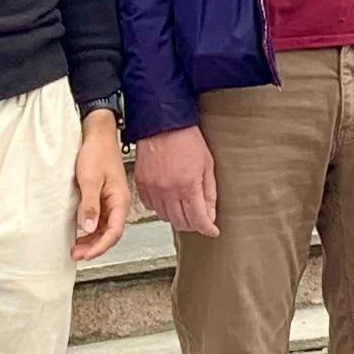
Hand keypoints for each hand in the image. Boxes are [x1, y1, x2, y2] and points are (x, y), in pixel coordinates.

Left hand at [71, 108, 131, 263]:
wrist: (97, 133)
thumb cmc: (97, 152)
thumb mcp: (90, 179)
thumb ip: (90, 204)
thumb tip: (89, 228)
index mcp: (119, 200)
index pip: (114, 233)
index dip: (100, 247)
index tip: (85, 255)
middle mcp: (118, 203)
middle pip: (110, 234)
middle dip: (94, 247)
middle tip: (77, 255)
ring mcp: (111, 201)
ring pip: (105, 228)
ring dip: (92, 240)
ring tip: (76, 248)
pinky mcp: (103, 197)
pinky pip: (100, 220)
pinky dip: (90, 229)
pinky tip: (80, 232)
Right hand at [131, 122, 218, 242]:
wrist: (162, 122)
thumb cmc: (186, 138)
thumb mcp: (207, 164)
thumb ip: (209, 192)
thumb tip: (211, 214)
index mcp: (187, 185)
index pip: (198, 220)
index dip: (207, 229)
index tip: (212, 231)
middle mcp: (168, 190)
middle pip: (181, 223)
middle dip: (193, 224)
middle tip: (199, 218)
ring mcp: (152, 188)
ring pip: (165, 217)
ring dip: (176, 216)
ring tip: (183, 206)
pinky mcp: (141, 184)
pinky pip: (150, 206)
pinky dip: (160, 206)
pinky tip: (167, 198)